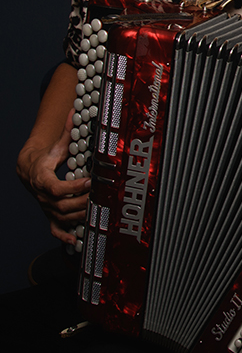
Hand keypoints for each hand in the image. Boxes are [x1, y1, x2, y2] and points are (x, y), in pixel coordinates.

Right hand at [16, 112, 89, 246]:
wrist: (30, 172)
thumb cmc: (47, 158)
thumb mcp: (56, 146)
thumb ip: (66, 132)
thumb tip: (74, 111)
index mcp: (43, 180)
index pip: (56, 188)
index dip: (73, 187)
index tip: (89, 181)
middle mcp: (43, 197)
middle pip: (62, 205)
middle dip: (82, 202)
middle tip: (100, 196)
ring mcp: (47, 208)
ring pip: (63, 217)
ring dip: (80, 216)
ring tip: (97, 209)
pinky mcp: (50, 216)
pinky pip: (55, 230)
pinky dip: (64, 236)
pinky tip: (76, 240)